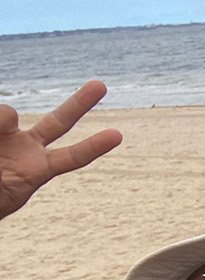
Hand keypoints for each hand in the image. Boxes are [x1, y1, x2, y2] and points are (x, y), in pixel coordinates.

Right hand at [0, 81, 121, 220]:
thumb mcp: (0, 194)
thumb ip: (10, 167)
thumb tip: (9, 119)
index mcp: (37, 171)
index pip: (72, 158)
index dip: (93, 147)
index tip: (117, 135)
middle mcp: (27, 149)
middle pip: (59, 122)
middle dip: (79, 103)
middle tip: (101, 85)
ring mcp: (7, 136)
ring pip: (9, 113)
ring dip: (0, 121)